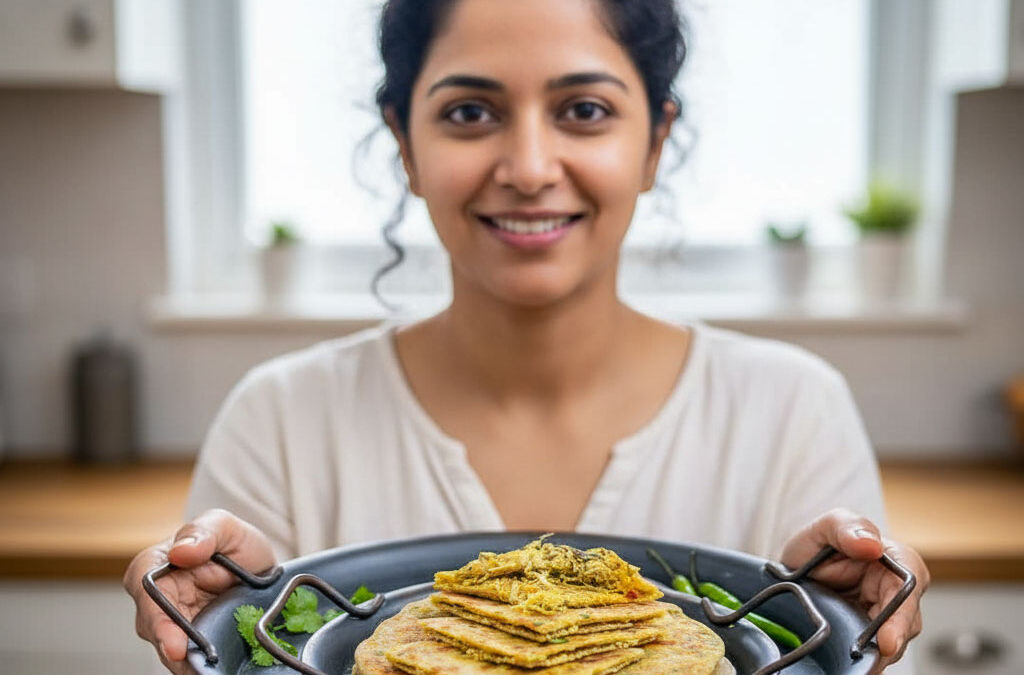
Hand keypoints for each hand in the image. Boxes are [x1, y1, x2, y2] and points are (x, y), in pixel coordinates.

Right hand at [123, 509, 276, 673]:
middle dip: (170, 648)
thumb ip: (203, 531)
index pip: (145, 589)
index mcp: (155, 566)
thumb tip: (181, 551)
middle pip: (153, 628)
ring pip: (170, 649)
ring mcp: (175, 624)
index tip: (174, 641)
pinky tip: (214, 671)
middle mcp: (158, 600)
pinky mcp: (193, 643)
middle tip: (189, 664)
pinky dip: (200, 667)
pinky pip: (191, 660)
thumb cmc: (233, 543)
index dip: (157, 617)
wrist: (261, 567)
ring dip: (185, 663)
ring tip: (204, 672)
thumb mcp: (225, 526)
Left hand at [781, 508, 929, 671]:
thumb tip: (870, 544)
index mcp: (896, 561)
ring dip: (876, 657)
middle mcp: (895, 592)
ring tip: (858, 669)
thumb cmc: (818, 544)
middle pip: (906, 623)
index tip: (888, 639)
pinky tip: (852, 669)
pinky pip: (872, 653)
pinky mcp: (867, 636)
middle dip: (891, 644)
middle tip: (869, 663)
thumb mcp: (826, 526)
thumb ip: (846, 527)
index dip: (902, 615)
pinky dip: (864, 662)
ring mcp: (882, 617)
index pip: (910, 586)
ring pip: (891, 644)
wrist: (791, 569)